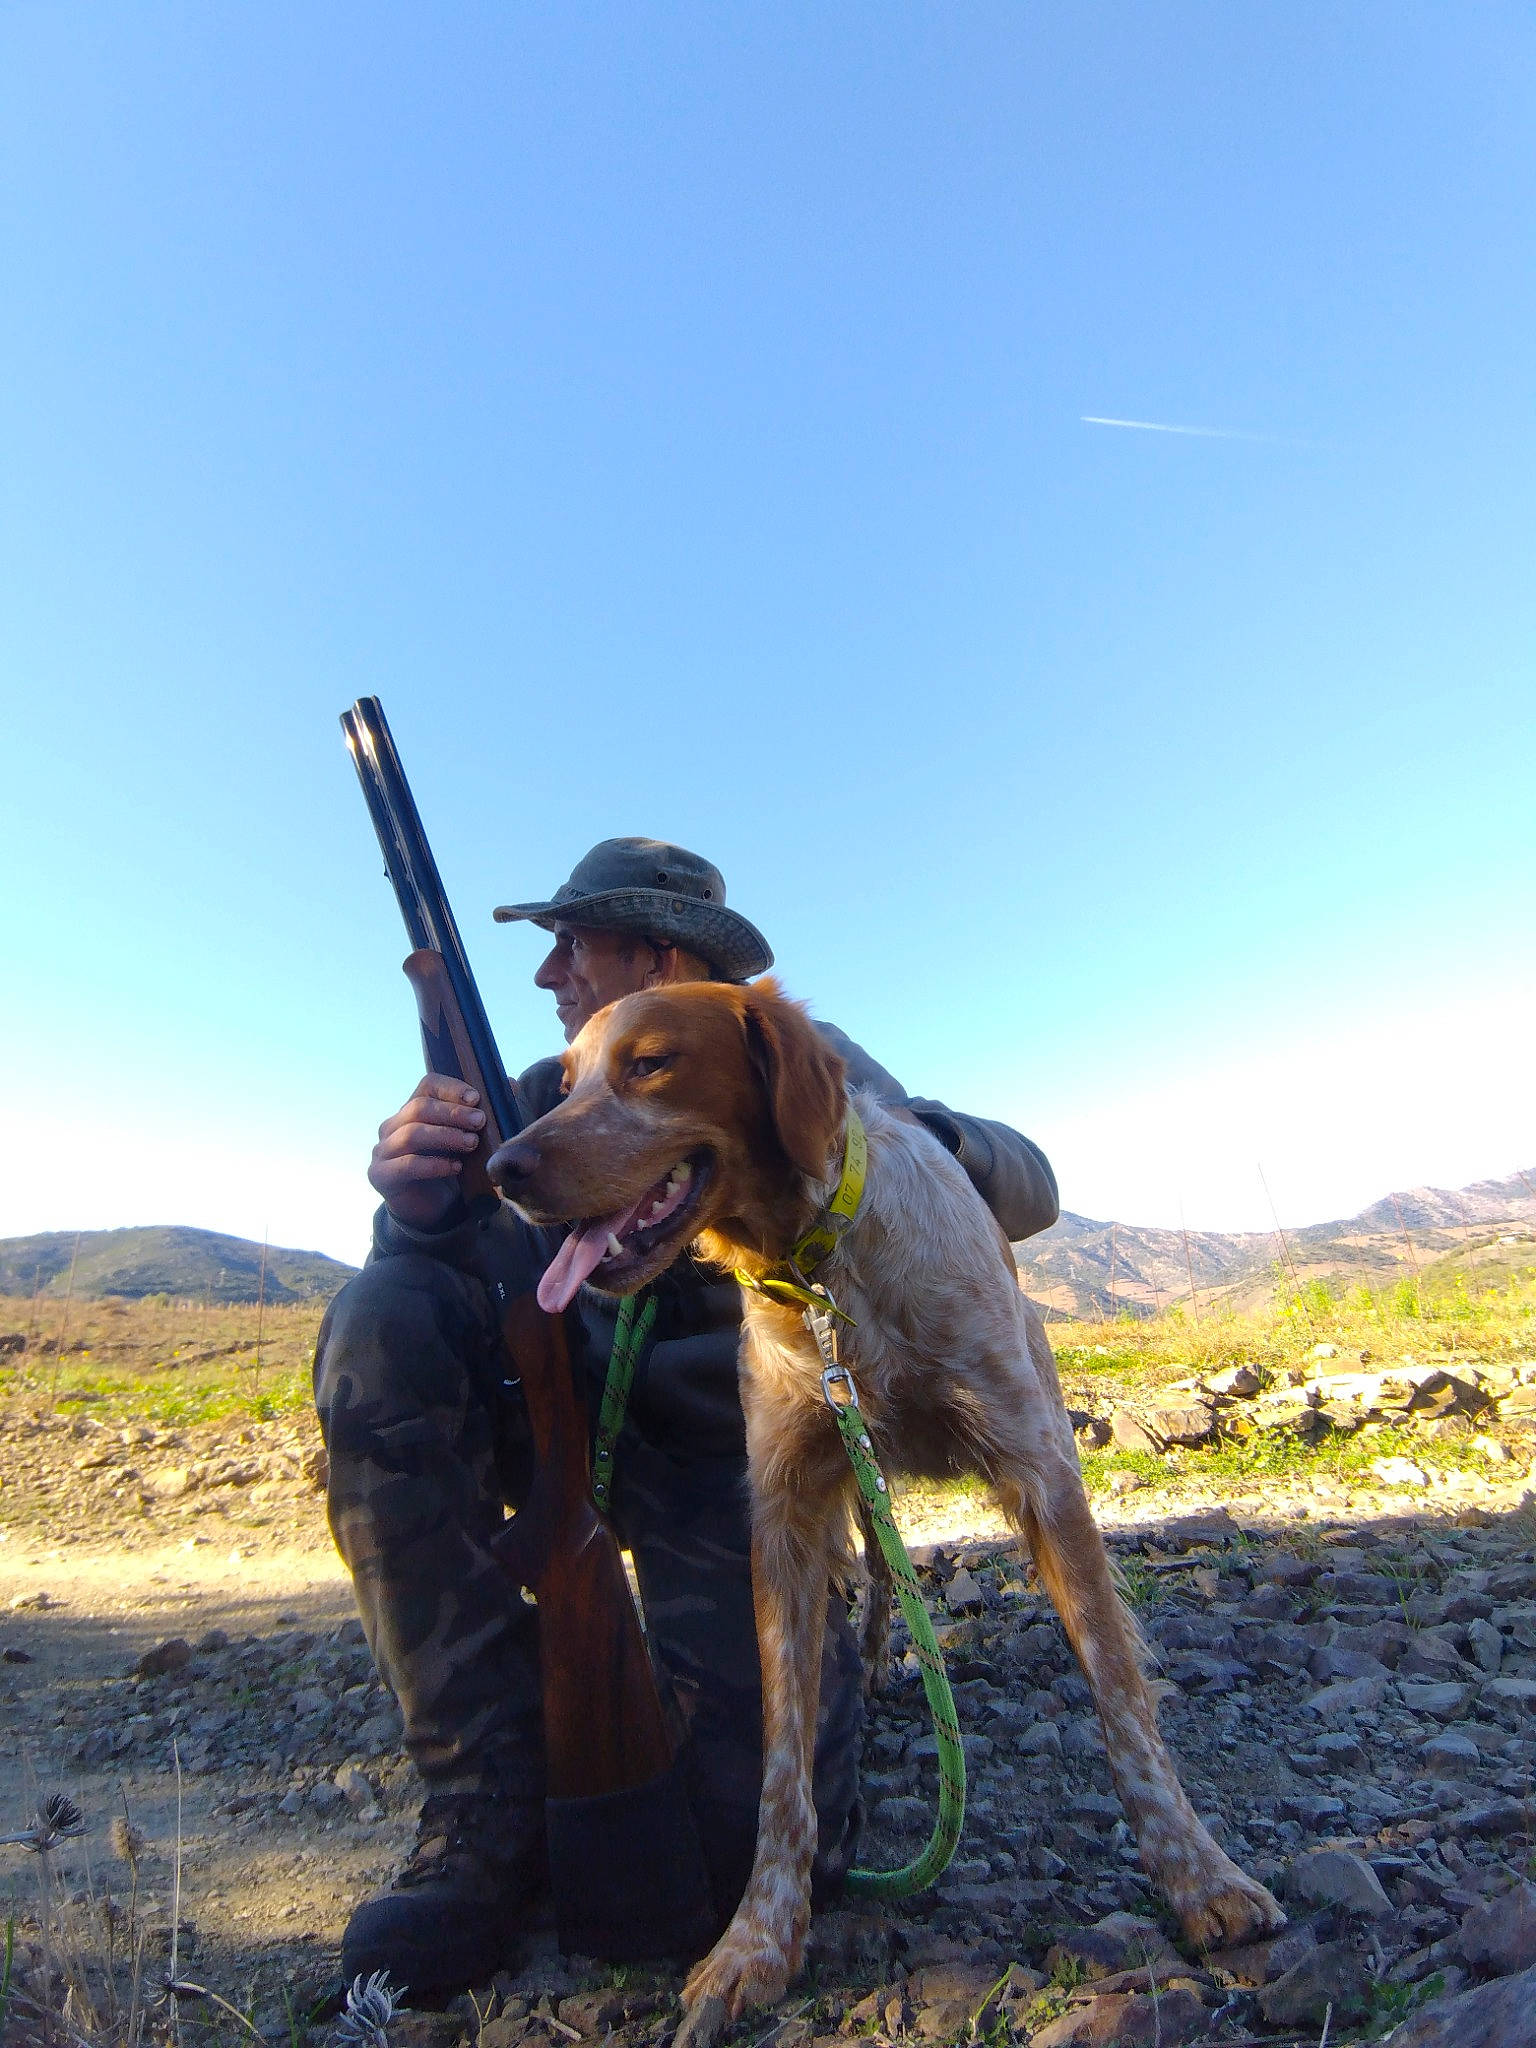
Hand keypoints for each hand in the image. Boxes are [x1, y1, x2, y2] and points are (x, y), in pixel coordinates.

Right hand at [368, 1075, 486, 1229]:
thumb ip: (487, 1112)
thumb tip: (511, 1084)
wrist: (433, 1210)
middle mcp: (393, 1126)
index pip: (427, 1085)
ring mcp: (383, 1150)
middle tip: (480, 1122)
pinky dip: (433, 1165)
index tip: (476, 1099)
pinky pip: (406, 1165)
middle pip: (419, 1107)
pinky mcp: (381, 1176)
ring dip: (445, 1136)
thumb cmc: (453, 1167)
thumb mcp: (471, 1139)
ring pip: (411, 1134)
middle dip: (452, 1113)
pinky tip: (455, 1168)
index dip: (451, 1088)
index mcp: (413, 1110)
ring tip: (471, 1143)